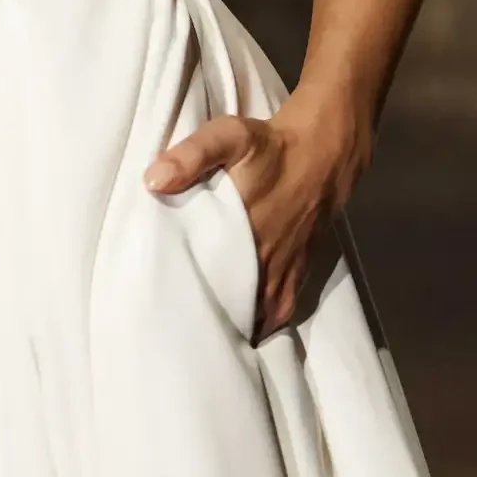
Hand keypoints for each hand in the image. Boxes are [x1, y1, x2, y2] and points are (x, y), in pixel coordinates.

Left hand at [143, 84, 371, 341]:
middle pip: (233, 304)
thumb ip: (190, 155)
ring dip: (237, 326)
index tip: (163, 313)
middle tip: (178, 335)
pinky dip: (264, 324)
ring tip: (207, 340)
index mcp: (243, 229)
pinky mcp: (299, 271)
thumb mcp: (229, 136)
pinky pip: (282, 311)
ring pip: (260, 314)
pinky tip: (245, 332)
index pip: (209, 277)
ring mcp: (285, 269)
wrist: (324, 150)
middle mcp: (266, 258)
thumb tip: (153, 181)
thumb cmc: (270, 146)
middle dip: (208, 322)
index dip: (186, 299)